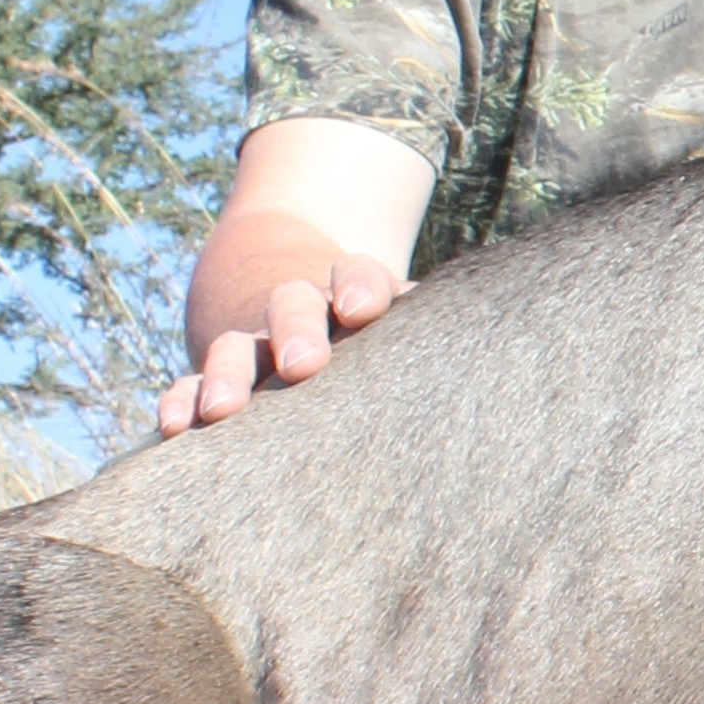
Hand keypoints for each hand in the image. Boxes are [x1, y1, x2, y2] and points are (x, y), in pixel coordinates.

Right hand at [160, 119, 434, 437]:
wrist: (305, 323)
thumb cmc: (386, 352)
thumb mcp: (416, 343)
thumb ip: (450, 349)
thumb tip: (528, 376)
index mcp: (355, 295)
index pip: (357, 276)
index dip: (359, 287)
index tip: (363, 310)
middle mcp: (300, 312)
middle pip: (292, 305)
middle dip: (296, 330)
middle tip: (304, 365)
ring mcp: (254, 345)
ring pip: (235, 347)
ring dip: (228, 374)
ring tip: (224, 410)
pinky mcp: (216, 381)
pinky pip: (189, 386)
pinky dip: (180, 402)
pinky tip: (175, 427)